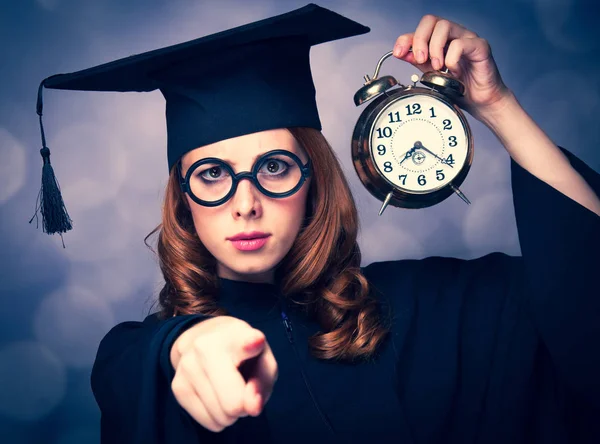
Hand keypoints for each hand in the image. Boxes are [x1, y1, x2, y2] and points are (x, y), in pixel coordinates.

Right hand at [170, 316, 277, 432]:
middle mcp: (206, 346)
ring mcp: (187, 366)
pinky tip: (214, 394)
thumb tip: (251, 408)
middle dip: (243, 406)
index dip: (251, 343)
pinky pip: (209, 422)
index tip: (255, 341)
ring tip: (227, 387)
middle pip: (234, 404)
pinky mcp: (177, 386)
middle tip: (241, 387)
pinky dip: (217, 416)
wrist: (204, 339)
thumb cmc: (244, 354)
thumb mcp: (263, 360)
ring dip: (230, 411)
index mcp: (236, 335)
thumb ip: (263, 382)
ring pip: (221, 417)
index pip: (246, 341)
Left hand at [392, 14, 513, 119]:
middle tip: (420, 60)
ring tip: (437, 67)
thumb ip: (418, 62)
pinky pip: (461, 43)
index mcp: (441, 40)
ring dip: (435, 48)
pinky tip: (454, 71)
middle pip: (431, 21)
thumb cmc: (460, 88)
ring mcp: (468, 38)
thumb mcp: (431, 75)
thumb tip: (402, 52)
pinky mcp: (480, 46)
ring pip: (444, 26)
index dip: (406, 38)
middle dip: (420, 40)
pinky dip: (451, 58)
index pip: (421, 28)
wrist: (480, 102)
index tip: (399, 53)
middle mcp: (454, 35)